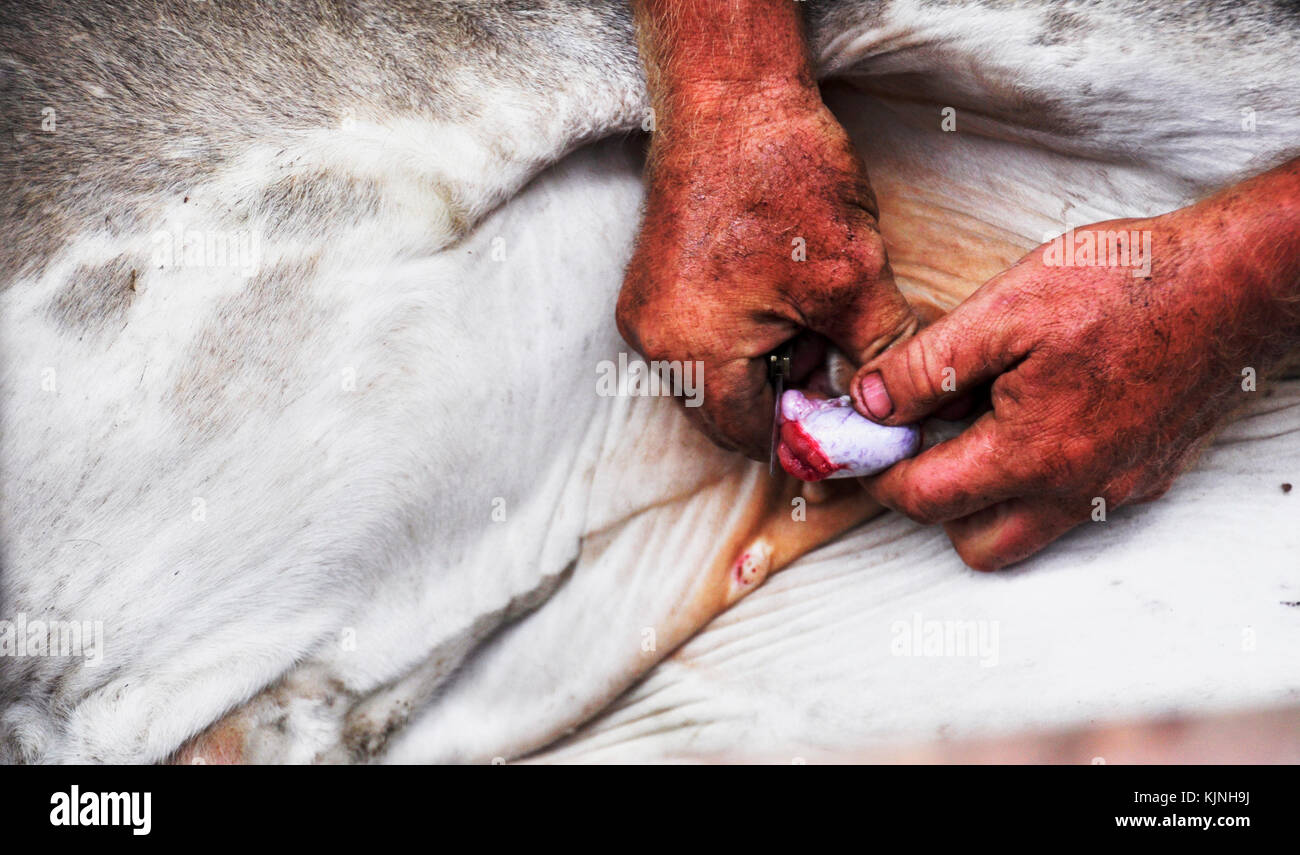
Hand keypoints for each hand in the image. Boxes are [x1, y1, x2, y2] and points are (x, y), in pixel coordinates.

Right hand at [617, 91, 916, 457]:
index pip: (752, 437)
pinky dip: (742, 340)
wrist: (732, 94)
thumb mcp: (854, 276)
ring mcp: (645, 313)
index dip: (809, 440)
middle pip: (725, 414)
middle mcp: (655, 341)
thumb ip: (878, 354)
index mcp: (694, 350)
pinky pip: (697, 342)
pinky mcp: (650, 286)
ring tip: (814, 326)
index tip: (851, 434)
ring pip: (713, 378)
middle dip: (785, 405)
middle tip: (838, 375)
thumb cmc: (784, 176)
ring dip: (765, 371)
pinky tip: (783, 303)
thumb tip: (902, 401)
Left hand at [849, 161, 1299, 569]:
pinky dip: (1036, 482)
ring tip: (972, 428)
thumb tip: (869, 401)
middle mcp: (1078, 489)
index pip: (925, 498)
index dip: (878, 474)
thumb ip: (927, 365)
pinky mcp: (1148, 474)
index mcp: (1032, 453)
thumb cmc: (1127, 283)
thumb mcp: (1005, 309)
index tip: (863, 445)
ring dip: (985, 500)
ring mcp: (1119, 488)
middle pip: (973, 542)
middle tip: (915, 445)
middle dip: (931, 503)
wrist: (1238, 279)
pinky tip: (1031, 419)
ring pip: (1026, 533)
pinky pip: (1074, 505)